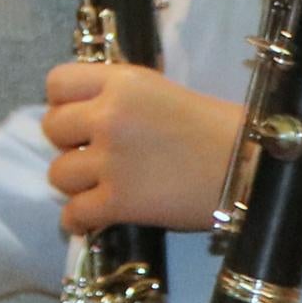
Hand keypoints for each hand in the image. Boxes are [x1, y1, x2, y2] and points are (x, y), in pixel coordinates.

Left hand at [42, 60, 244, 233]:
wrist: (249, 167)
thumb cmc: (215, 128)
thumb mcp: (160, 91)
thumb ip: (119, 97)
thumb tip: (84, 114)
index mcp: (121, 82)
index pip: (57, 83)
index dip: (63, 103)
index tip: (80, 118)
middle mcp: (109, 116)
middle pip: (52, 129)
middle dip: (68, 144)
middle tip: (92, 154)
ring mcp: (111, 160)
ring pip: (58, 174)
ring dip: (74, 183)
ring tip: (98, 186)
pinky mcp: (119, 202)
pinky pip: (73, 214)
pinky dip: (78, 220)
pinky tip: (91, 218)